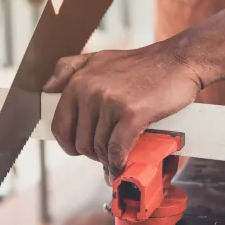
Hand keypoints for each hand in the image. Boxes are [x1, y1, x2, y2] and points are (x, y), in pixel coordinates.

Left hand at [42, 41, 201, 180]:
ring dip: (109, 159)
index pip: (60, 125)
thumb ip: (68, 69)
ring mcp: (110, 102)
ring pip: (99, 148)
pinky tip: (123, 166)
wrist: (179, 61)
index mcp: (78, 81)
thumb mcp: (99, 58)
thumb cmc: (142, 64)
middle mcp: (90, 90)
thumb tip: (45, 89)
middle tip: (107, 151)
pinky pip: (118, 150)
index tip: (80, 148)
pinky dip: (119, 164)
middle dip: (93, 153)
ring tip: (120, 156)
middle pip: (80, 142)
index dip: (70, 143)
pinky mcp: (132, 114)